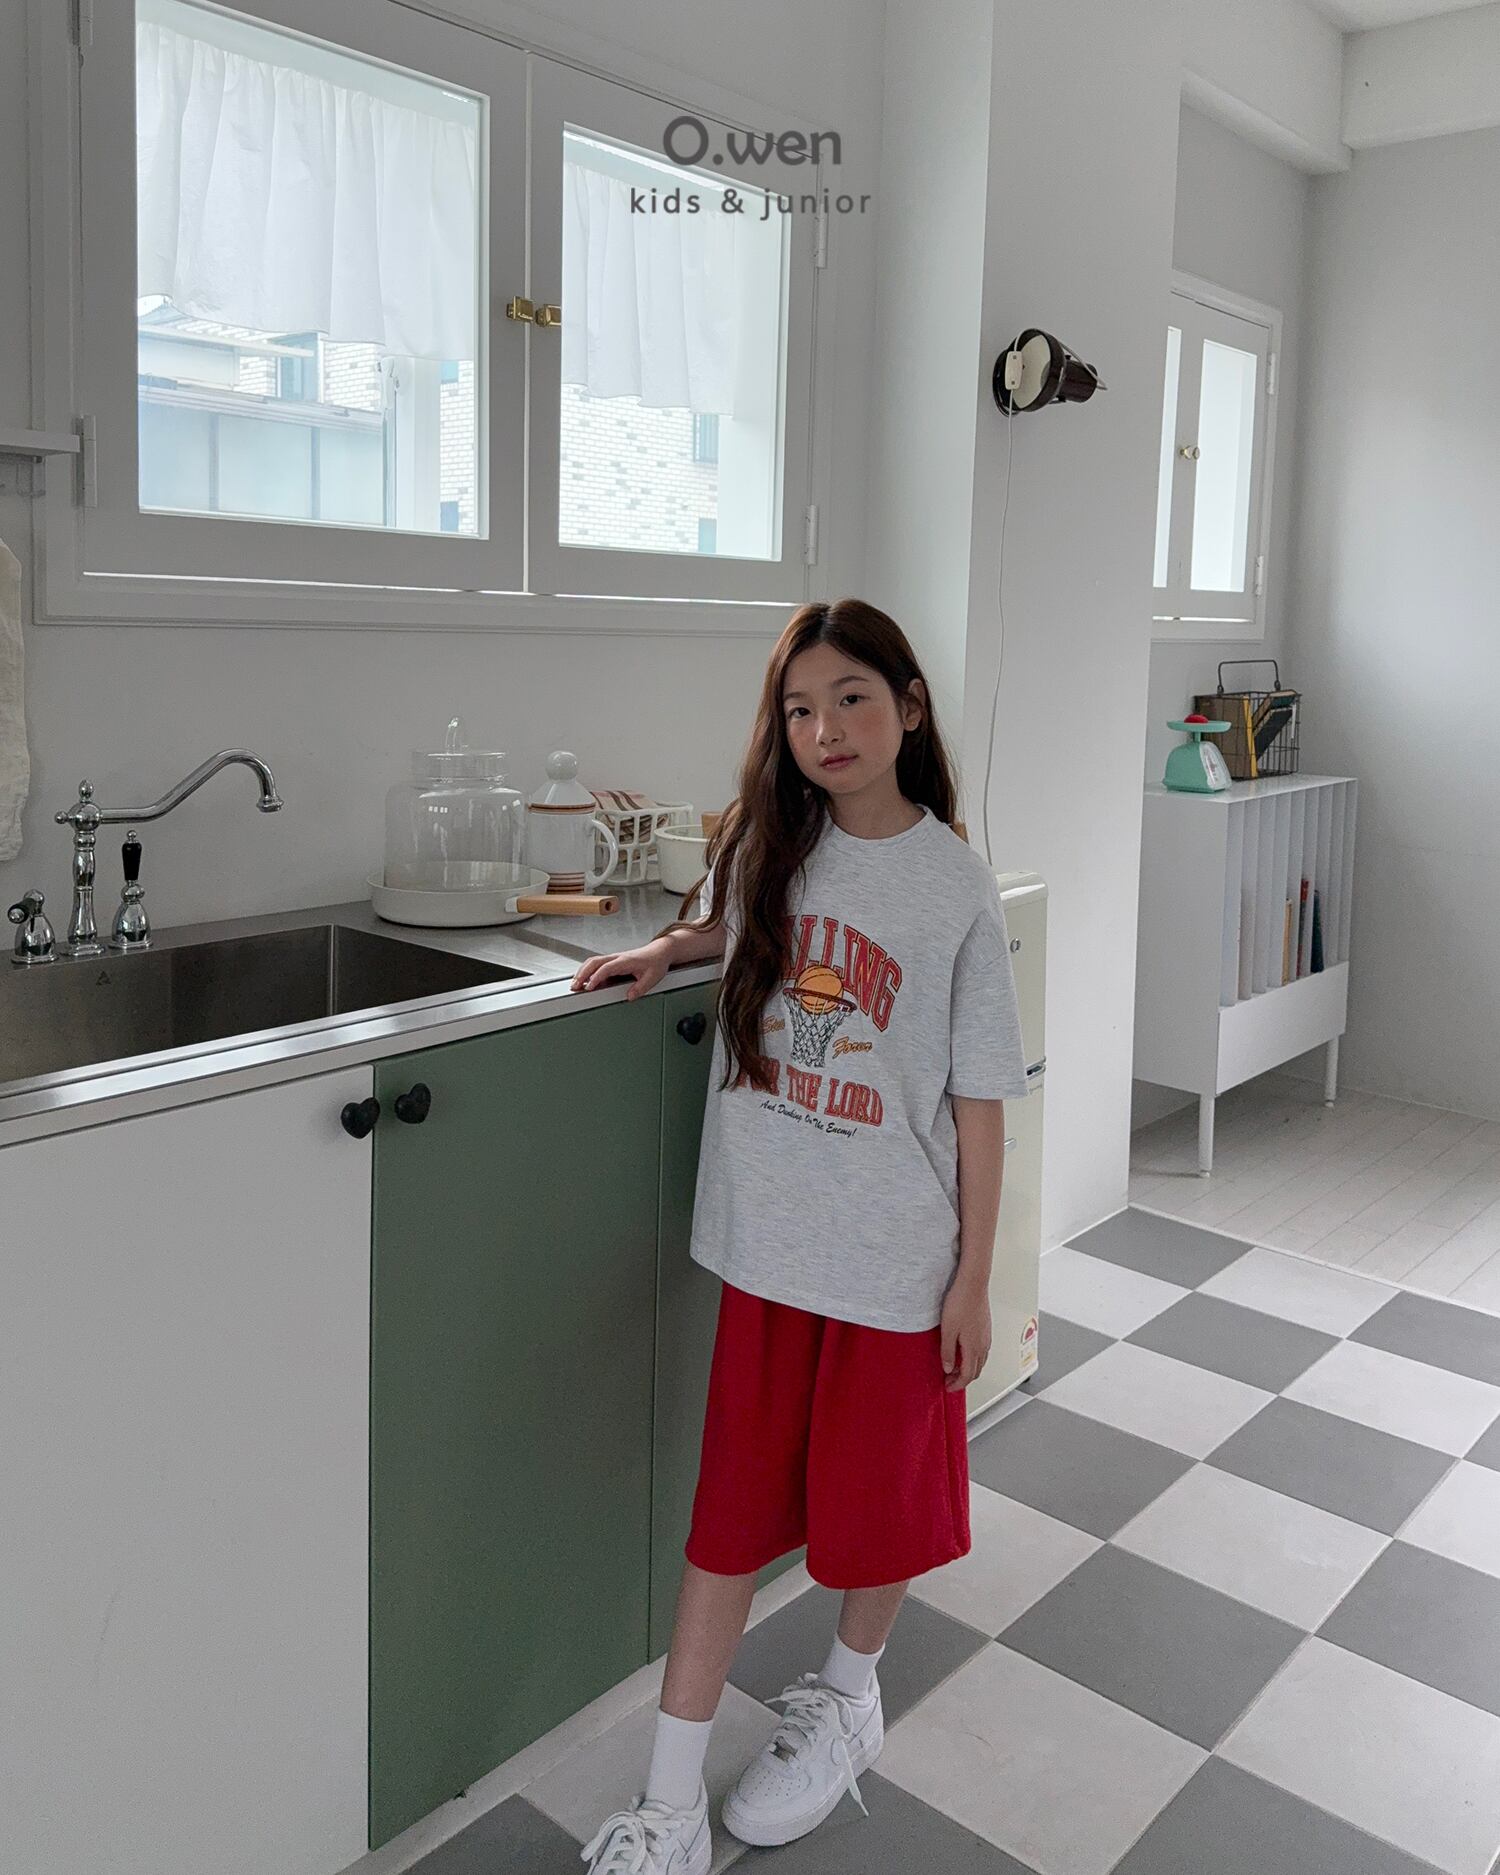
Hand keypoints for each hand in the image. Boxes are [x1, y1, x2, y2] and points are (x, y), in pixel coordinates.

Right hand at [570, 938, 668, 999]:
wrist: (659, 952)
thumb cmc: (655, 962)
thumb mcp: (652, 977)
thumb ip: (640, 988)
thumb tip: (629, 996)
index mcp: (625, 961)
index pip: (606, 968)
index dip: (596, 978)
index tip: (589, 987)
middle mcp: (617, 957)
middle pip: (593, 962)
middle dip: (582, 974)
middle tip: (574, 986)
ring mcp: (613, 958)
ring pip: (592, 962)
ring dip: (582, 972)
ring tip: (575, 984)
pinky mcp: (613, 961)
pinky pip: (596, 964)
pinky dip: (587, 970)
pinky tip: (584, 980)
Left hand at [939, 1276, 991, 1391]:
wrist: (973, 1284)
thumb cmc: (960, 1303)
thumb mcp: (948, 1330)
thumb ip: (948, 1352)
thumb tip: (948, 1368)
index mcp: (974, 1348)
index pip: (968, 1375)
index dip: (957, 1384)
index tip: (949, 1387)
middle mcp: (983, 1344)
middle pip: (976, 1371)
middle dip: (963, 1379)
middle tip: (950, 1380)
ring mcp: (986, 1336)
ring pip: (980, 1361)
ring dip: (969, 1368)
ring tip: (955, 1367)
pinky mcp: (986, 1328)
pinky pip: (982, 1350)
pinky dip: (973, 1358)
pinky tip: (964, 1351)